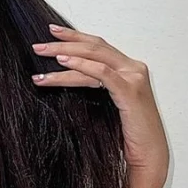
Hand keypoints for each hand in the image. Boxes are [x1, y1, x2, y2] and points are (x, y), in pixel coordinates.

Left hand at [31, 23, 168, 182]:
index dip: (75, 36)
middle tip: (38, 45)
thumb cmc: (127, 135)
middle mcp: (134, 68)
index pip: (98, 46)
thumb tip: (68, 76)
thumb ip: (95, 86)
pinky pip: (102, 73)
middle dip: (63, 43)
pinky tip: (62, 63)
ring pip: (94, 57)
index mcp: (129, 69)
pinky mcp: (130, 91)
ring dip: (64, 54)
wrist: (149, 155)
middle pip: (94, 47)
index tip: (51, 32)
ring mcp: (134, 77)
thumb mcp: (107, 105)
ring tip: (41, 56)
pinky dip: (81, 65)